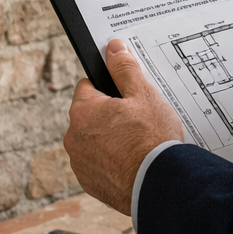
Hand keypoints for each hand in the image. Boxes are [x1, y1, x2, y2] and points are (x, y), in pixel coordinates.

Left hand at [63, 39, 184, 214]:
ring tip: (136, 144)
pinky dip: (111, 162)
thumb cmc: (152, 139)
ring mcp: (80, 163)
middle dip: (108, 116)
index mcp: (82, 111)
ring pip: (93, 141)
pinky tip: (132, 161)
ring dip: (109, 140)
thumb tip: (113, 48)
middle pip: (90, 115)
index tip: (125, 97)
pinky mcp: (89, 183)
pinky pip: (98, 164)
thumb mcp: (143, 94)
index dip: (108, 89)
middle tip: (136, 121)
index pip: (87, 87)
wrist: (159, 185)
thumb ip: (124, 69)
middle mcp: (73, 137)